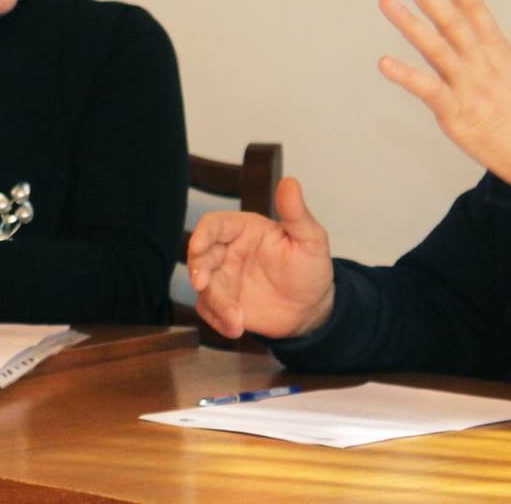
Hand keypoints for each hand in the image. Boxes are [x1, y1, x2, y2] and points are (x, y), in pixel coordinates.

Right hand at [187, 176, 335, 339]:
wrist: (313, 309)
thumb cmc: (311, 269)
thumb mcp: (310, 240)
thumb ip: (297, 213)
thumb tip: (290, 181)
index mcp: (245, 229)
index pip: (215, 224)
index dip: (203, 233)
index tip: (198, 246)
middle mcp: (229, 252)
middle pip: (201, 255)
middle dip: (198, 268)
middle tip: (203, 284)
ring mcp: (225, 279)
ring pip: (204, 287)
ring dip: (215, 303)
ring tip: (236, 320)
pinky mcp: (225, 304)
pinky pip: (211, 311)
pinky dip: (219, 321)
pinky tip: (236, 329)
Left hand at [377, 0, 510, 193]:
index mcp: (502, 52)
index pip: (476, 7)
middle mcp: (484, 64)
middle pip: (452, 19)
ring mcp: (470, 87)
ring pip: (435, 47)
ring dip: (409, 22)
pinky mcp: (459, 114)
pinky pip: (428, 90)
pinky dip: (406, 76)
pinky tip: (384, 62)